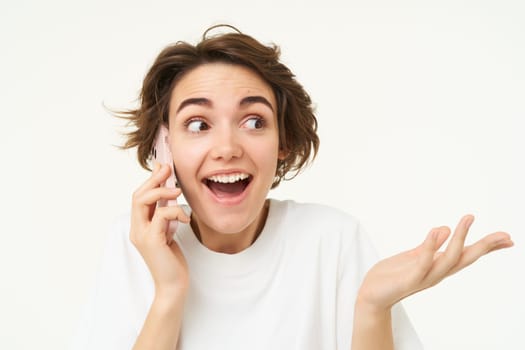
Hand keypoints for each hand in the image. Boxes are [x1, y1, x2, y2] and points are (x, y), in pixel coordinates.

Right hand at [130, 162, 190, 295]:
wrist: (173, 285)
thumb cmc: (173, 260)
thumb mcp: (169, 232)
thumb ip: (166, 216)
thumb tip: (170, 194)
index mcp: (140, 226)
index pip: (140, 197)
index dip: (150, 180)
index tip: (163, 167)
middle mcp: (137, 229)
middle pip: (138, 195)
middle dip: (153, 179)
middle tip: (168, 169)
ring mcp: (142, 235)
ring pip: (142, 201)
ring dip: (162, 192)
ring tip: (178, 191)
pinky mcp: (152, 241)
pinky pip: (160, 216)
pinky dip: (175, 211)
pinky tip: (185, 218)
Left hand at [357, 215, 513, 311]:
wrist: (371, 294)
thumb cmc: (392, 275)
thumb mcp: (414, 256)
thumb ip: (429, 245)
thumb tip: (446, 229)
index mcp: (438, 266)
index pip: (467, 255)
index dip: (487, 247)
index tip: (507, 239)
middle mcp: (436, 273)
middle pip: (466, 259)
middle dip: (485, 247)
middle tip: (505, 235)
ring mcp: (424, 277)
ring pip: (448, 260)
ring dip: (459, 239)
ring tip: (467, 218)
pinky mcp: (409, 279)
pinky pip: (423, 263)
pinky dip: (431, 247)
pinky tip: (438, 231)